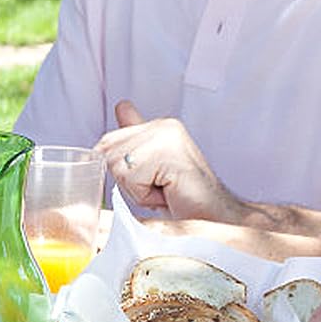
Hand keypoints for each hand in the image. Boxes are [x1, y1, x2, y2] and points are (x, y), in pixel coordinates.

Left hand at [96, 100, 245, 220]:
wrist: (213, 215)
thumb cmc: (182, 197)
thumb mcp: (148, 168)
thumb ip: (133, 140)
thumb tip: (121, 106)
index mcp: (158, 125)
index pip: (107, 141)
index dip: (119, 169)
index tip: (151, 178)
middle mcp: (163, 125)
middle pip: (107, 153)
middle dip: (127, 180)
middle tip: (159, 186)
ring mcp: (168, 136)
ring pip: (117, 166)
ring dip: (136, 189)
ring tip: (165, 189)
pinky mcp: (169, 153)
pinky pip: (130, 177)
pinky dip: (143, 194)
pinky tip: (168, 192)